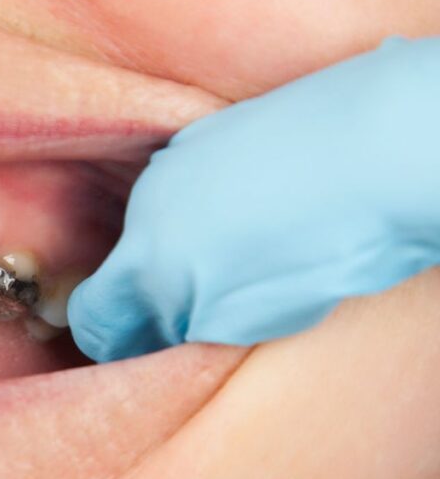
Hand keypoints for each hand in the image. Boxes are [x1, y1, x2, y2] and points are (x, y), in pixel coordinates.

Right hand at [68, 36, 439, 362]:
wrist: (385, 144)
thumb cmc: (321, 245)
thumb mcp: (242, 322)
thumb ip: (183, 329)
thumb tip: (164, 327)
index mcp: (146, 261)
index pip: (91, 316)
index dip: (114, 343)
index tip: (147, 351)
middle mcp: (147, 204)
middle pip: (129, 265)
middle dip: (160, 290)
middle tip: (219, 305)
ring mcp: (179, 157)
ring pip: (163, 220)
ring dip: (190, 242)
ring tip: (260, 248)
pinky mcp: (214, 127)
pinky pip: (194, 181)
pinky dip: (217, 203)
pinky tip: (272, 206)